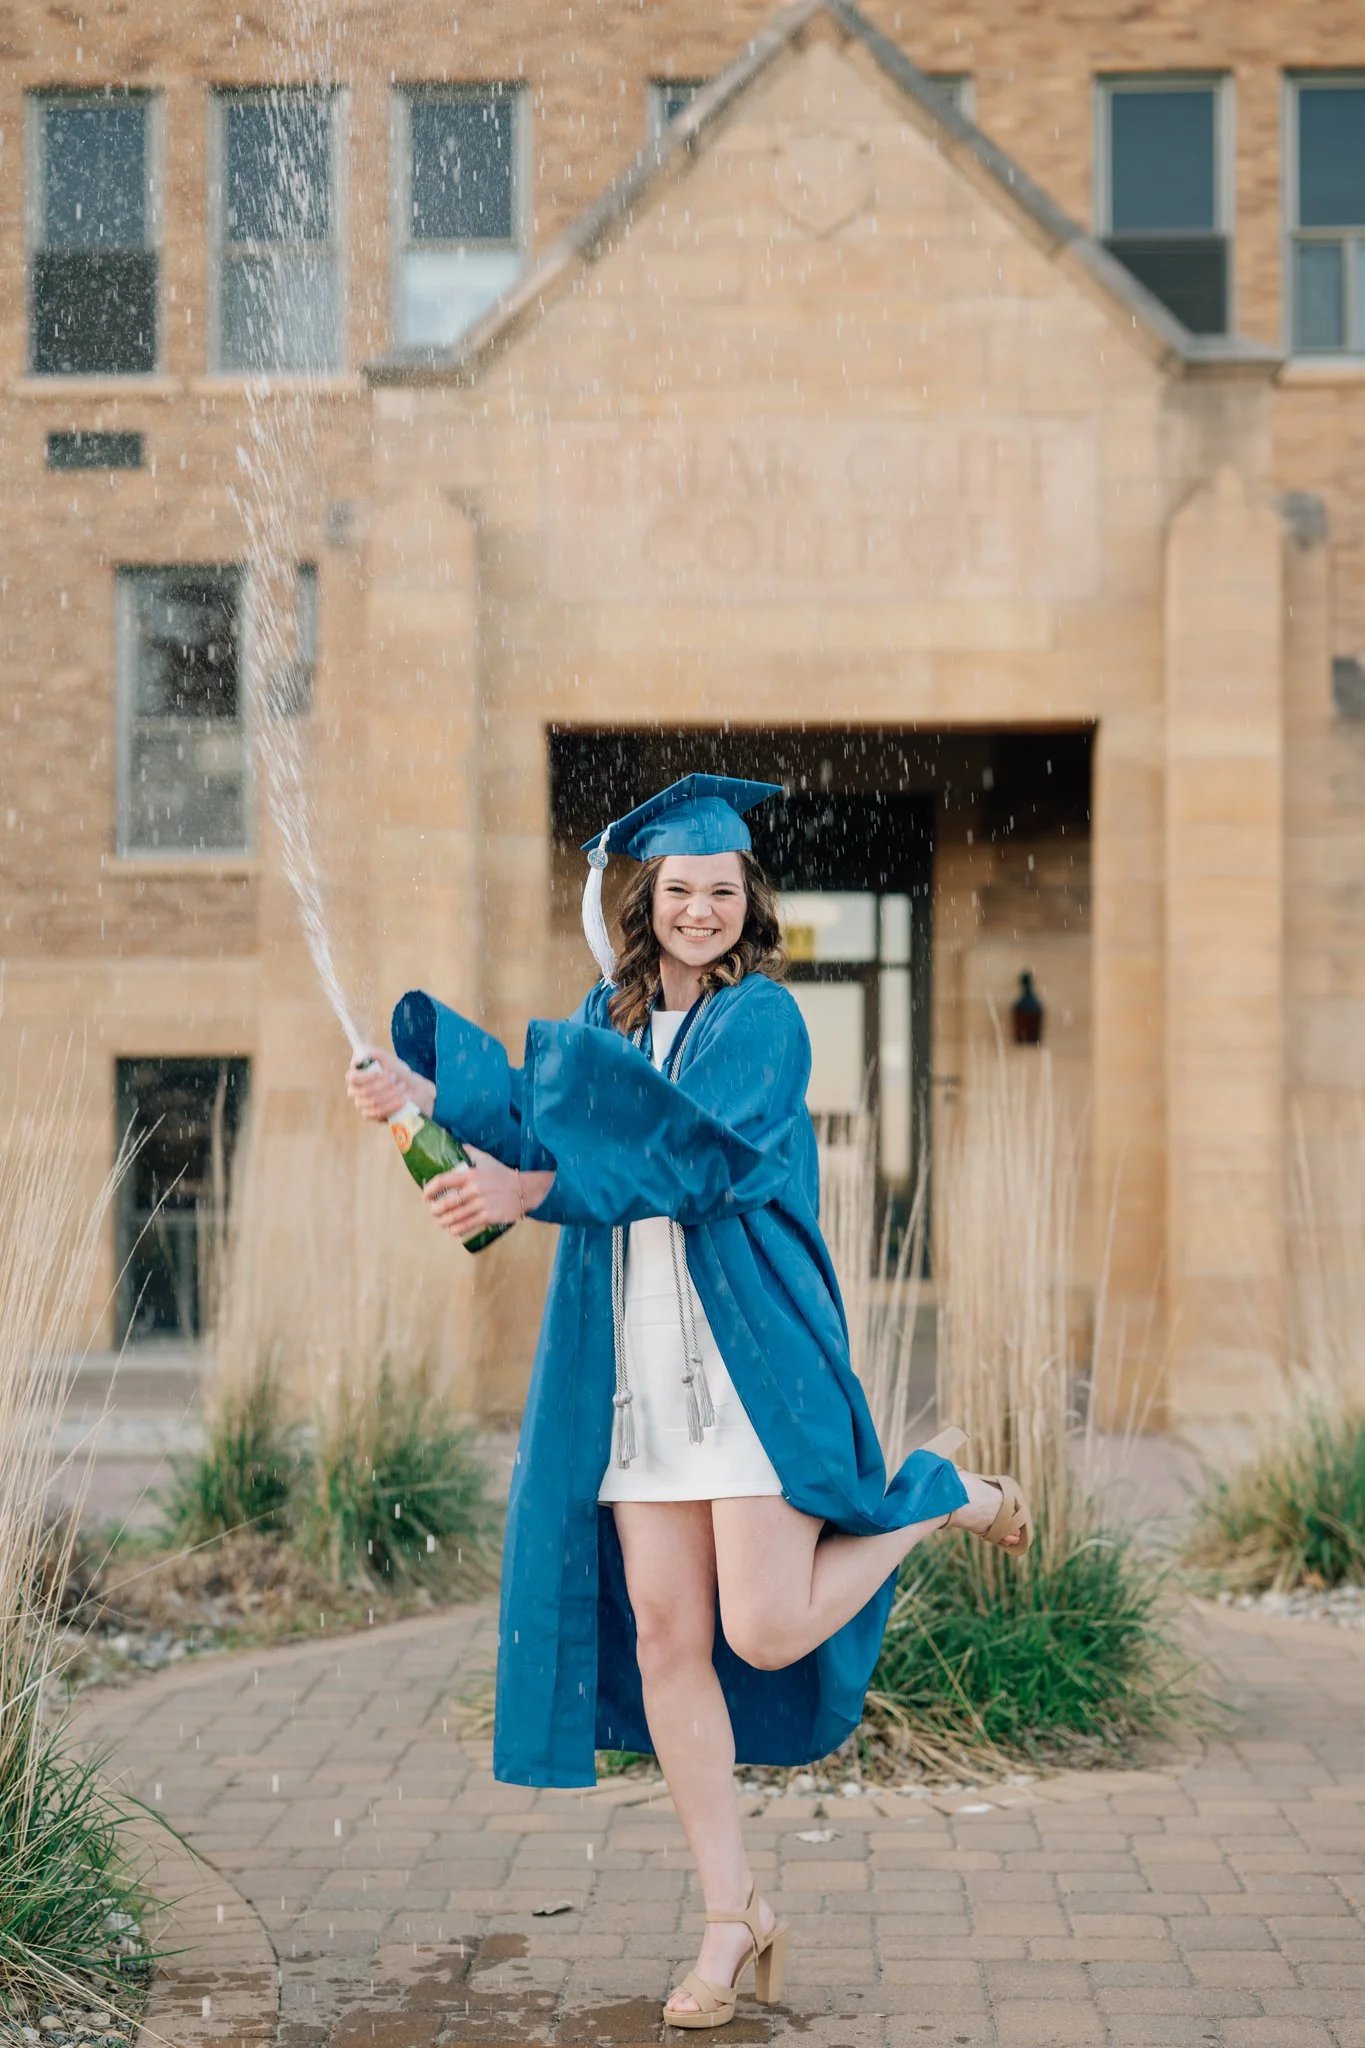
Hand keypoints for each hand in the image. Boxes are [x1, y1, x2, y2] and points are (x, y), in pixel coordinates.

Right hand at [346, 1049, 435, 1122]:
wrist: (411, 1090)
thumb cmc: (398, 1073)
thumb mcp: (391, 1060)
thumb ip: (378, 1054)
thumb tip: (368, 1052)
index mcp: (356, 1074)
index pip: (352, 1078)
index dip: (366, 1077)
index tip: (381, 1073)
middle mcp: (354, 1089)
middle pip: (364, 1091)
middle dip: (384, 1085)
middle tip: (397, 1079)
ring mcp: (361, 1103)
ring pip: (372, 1102)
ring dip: (390, 1094)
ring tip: (402, 1088)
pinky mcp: (369, 1115)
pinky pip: (377, 1113)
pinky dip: (391, 1106)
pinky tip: (401, 1101)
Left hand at [423, 1146, 554, 1239]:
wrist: (525, 1189)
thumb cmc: (502, 1173)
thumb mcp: (486, 1158)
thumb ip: (469, 1152)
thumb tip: (454, 1145)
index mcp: (471, 1174)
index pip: (443, 1181)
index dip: (429, 1190)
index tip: (426, 1196)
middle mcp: (474, 1189)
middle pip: (446, 1203)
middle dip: (435, 1210)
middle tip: (432, 1212)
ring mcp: (482, 1204)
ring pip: (455, 1217)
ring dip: (443, 1222)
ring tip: (440, 1222)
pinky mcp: (489, 1216)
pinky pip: (467, 1225)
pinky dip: (456, 1230)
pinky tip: (452, 1230)